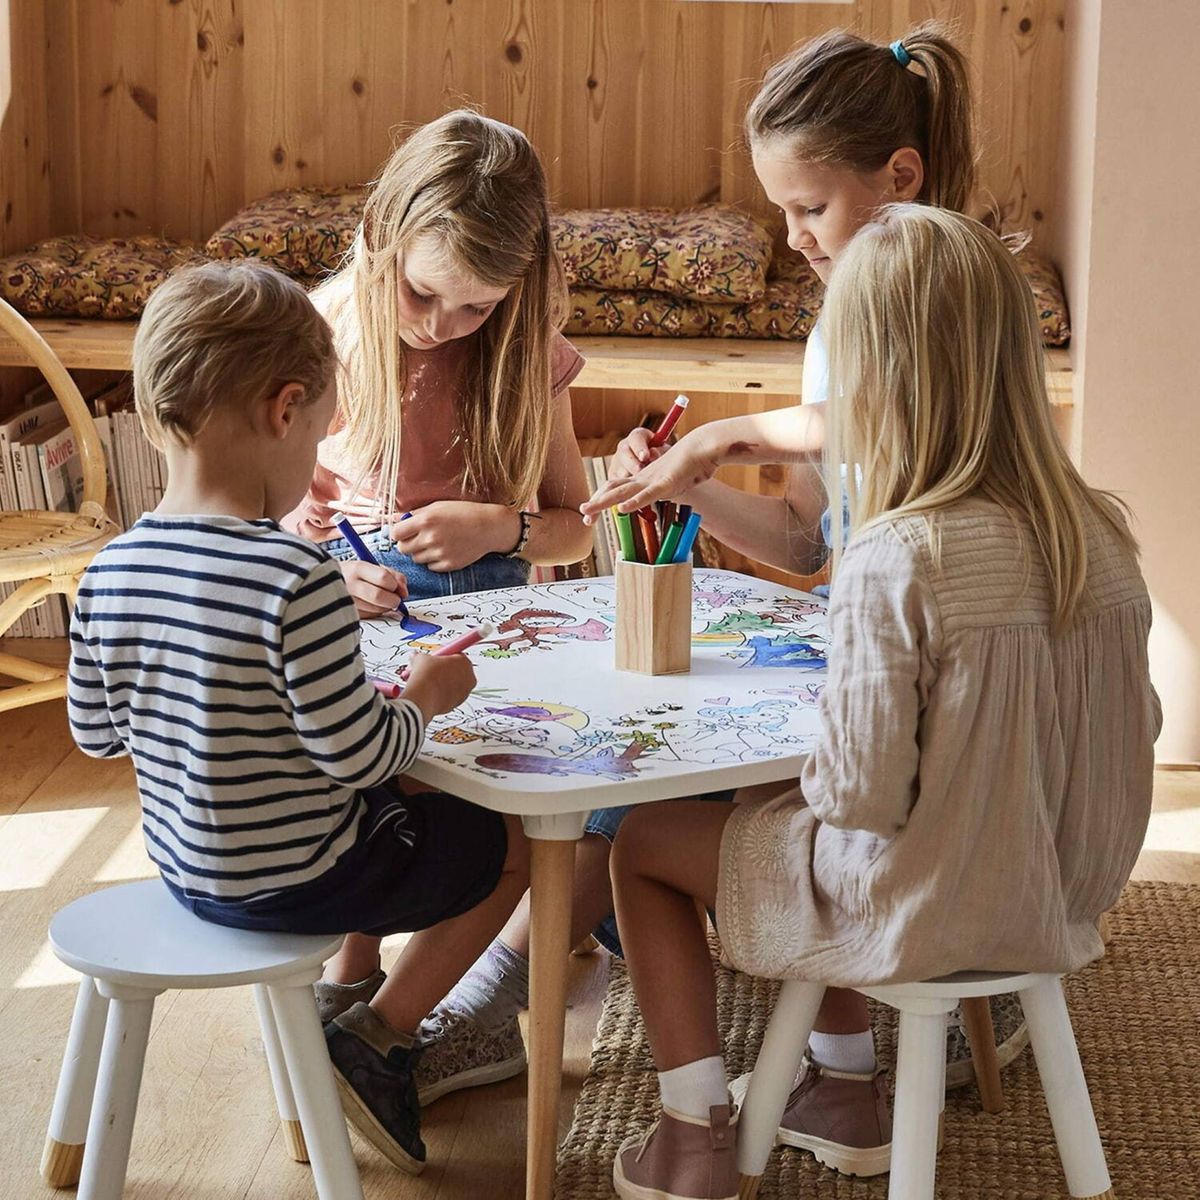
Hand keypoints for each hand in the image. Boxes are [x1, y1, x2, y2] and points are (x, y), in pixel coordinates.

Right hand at [337, 559, 408, 617]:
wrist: (328, 582)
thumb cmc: (355, 574)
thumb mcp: (373, 567)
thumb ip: (393, 576)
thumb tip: (404, 592)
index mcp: (357, 569)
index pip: (383, 578)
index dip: (394, 585)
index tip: (395, 587)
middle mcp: (349, 585)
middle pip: (379, 596)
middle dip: (393, 600)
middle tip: (394, 599)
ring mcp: (345, 601)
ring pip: (375, 610)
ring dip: (384, 608)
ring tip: (380, 600)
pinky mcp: (345, 614)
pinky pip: (369, 617)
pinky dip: (375, 613)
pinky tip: (370, 606)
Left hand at [390, 502, 519, 571]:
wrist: (488, 527)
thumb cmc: (463, 513)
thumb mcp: (437, 506)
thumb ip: (414, 514)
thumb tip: (392, 519)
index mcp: (426, 520)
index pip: (396, 533)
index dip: (398, 533)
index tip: (403, 532)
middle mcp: (431, 537)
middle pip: (403, 548)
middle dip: (407, 543)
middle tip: (418, 538)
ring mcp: (440, 553)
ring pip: (416, 558)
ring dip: (421, 552)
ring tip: (435, 542)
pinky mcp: (448, 564)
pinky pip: (430, 566)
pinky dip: (433, 560)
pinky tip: (444, 550)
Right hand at [400, 650, 475, 720]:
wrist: (423, 697)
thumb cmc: (427, 676)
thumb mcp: (421, 658)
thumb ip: (421, 656)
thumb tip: (416, 657)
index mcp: (465, 662)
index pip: (456, 655)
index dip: (443, 656)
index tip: (435, 658)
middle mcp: (469, 677)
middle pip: (457, 670)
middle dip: (444, 669)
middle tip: (430, 669)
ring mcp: (465, 692)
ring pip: (453, 684)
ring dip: (442, 681)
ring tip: (428, 681)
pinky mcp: (458, 703)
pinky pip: (450, 695)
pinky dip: (442, 693)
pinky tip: (430, 691)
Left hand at [581, 428, 721, 521]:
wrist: (704, 446)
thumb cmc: (692, 463)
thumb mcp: (673, 481)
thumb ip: (664, 488)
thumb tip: (659, 495)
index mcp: (643, 479)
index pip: (617, 490)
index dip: (602, 500)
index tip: (590, 516)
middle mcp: (644, 478)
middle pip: (614, 490)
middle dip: (597, 502)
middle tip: (582, 514)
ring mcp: (654, 480)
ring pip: (624, 492)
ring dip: (604, 501)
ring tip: (587, 509)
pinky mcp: (667, 482)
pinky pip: (648, 494)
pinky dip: (635, 502)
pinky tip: (623, 509)